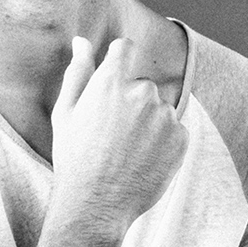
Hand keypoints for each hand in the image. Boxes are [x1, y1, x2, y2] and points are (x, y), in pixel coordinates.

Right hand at [50, 37, 188, 233]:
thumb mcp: (66, 112)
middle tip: (113, 135)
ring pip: (159, 110)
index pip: (125, 48)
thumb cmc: (74, 158)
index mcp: (110, 81)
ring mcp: (165, 116)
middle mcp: (142, 92)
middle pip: (142, 85)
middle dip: (132, 103)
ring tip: (127, 152)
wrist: (96, 204)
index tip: (114, 81)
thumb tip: (82, 41)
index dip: (119, 60)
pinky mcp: (181, 138)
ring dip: (149, 124)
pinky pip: (174, 131)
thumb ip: (78, 72)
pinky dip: (163, 143)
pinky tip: (142, 161)